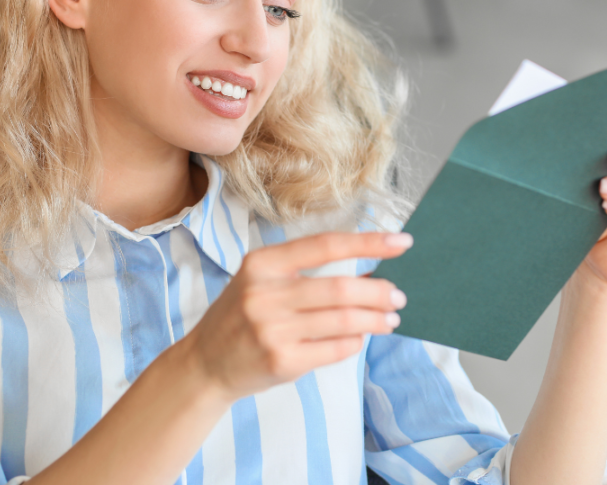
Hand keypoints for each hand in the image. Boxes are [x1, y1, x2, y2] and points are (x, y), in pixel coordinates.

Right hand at [183, 232, 411, 400]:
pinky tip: (359, 338)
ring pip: (343, 320)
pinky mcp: (282, 361)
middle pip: (340, 288)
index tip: (401, 242)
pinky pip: (335, 349)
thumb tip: (368, 270)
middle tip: (398, 296)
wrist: (205, 363)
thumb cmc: (240, 316)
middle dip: (379, 292)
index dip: (368, 243)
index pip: (325, 245)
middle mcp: (264, 294)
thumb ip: (305, 273)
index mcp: (261, 263)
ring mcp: (272, 329)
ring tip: (390, 319)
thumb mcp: (261, 282)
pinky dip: (355, 342)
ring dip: (375, 319)